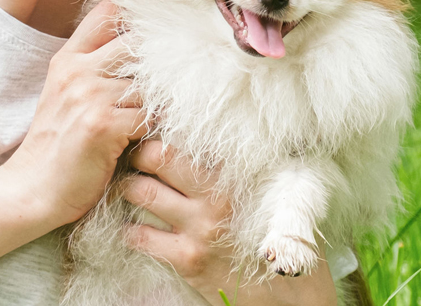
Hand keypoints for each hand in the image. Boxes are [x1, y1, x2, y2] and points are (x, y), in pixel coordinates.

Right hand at [1, 1, 147, 225]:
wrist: (32, 190)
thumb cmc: (56, 144)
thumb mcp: (63, 94)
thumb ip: (91, 65)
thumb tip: (138, 44)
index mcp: (68, 60)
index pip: (107, 14)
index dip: (135, 23)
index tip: (152, 43)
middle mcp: (78, 71)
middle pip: (137, 43)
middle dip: (157, 64)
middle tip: (167, 85)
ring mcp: (90, 96)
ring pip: (149, 85)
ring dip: (155, 105)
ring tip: (148, 122)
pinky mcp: (103, 125)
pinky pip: (148, 116)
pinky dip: (150, 130)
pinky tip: (140, 141)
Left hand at [123, 141, 337, 305]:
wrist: (292, 298)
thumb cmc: (287, 241)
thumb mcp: (285, 193)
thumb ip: (259, 167)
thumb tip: (239, 137)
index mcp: (237, 176)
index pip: (188, 140)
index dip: (164, 131)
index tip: (155, 131)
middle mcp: (216, 198)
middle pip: (157, 157)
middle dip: (139, 153)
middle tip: (134, 156)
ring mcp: (199, 230)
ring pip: (141, 193)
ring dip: (128, 188)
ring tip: (128, 186)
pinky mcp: (187, 261)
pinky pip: (140, 237)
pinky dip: (130, 230)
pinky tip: (134, 227)